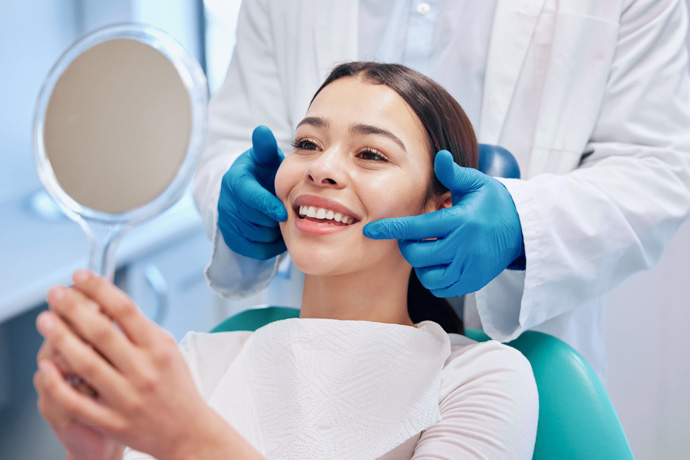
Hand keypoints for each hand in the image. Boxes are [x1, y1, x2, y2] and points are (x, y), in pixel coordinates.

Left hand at [34, 270, 242, 459]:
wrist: (187, 431)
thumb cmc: (176, 388)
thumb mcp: (169, 350)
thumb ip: (141, 329)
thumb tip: (108, 304)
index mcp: (159, 349)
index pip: (125, 310)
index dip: (100, 289)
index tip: (81, 276)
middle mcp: (143, 371)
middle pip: (102, 332)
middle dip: (74, 308)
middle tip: (56, 294)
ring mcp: (127, 398)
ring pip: (86, 363)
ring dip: (61, 338)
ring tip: (46, 320)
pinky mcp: (112, 421)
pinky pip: (78, 401)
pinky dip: (59, 383)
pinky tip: (46, 366)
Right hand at [218, 125, 287, 259]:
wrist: (249, 192)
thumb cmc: (263, 173)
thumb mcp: (264, 158)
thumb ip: (265, 147)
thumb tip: (262, 131)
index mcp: (234, 181)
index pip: (249, 197)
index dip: (267, 206)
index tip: (283, 213)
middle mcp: (226, 202)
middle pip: (256, 220)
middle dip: (274, 219)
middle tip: (288, 213)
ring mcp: (227, 222)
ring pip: (257, 236)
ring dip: (274, 232)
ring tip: (282, 221)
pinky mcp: (231, 239)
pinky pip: (255, 250)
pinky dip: (270, 246)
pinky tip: (277, 233)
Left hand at [363, 150, 524, 296]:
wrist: (522, 229)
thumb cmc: (493, 202)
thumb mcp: (476, 183)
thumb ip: (453, 174)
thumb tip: (440, 156)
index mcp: (461, 221)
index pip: (417, 228)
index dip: (391, 229)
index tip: (371, 230)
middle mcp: (464, 247)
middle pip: (418, 255)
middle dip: (408, 246)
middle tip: (414, 236)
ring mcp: (469, 268)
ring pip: (427, 275)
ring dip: (421, 263)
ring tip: (429, 249)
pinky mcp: (473, 282)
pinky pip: (441, 288)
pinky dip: (433, 278)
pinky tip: (439, 263)